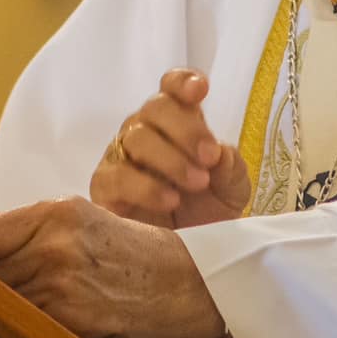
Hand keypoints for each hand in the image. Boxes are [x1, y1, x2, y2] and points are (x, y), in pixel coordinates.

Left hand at [0, 196, 225, 337]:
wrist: (182, 281)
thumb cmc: (128, 250)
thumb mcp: (82, 221)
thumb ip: (34, 232)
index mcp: (56, 212)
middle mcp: (56, 244)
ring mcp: (62, 282)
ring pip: (3, 300)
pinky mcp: (72, 317)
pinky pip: (27, 323)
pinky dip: (19, 327)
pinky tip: (20, 328)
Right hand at [90, 70, 251, 228]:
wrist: (189, 255)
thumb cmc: (209, 212)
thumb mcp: (232, 190)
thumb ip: (230, 167)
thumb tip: (219, 154)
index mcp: (178, 122)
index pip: (171, 87)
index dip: (182, 82)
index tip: (200, 90)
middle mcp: (146, 131)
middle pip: (155, 107)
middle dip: (186, 129)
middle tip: (209, 157)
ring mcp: (121, 156)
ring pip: (136, 137)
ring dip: (170, 158)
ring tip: (196, 183)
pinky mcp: (105, 187)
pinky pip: (116, 176)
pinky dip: (145, 186)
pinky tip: (169, 200)